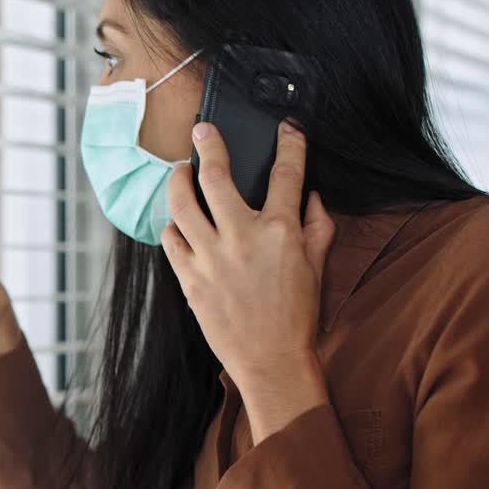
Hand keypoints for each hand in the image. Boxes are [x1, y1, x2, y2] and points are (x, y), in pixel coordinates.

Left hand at [161, 121, 337, 442]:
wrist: (272, 361)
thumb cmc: (298, 316)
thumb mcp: (317, 267)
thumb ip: (317, 226)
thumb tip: (313, 194)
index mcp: (281, 231)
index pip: (286, 174)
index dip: (290, 144)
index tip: (286, 127)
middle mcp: (242, 237)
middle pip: (215, 175)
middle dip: (207, 145)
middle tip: (202, 131)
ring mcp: (211, 257)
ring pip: (181, 203)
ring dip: (178, 180)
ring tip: (181, 172)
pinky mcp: (190, 278)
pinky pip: (170, 239)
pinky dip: (173, 226)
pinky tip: (179, 222)